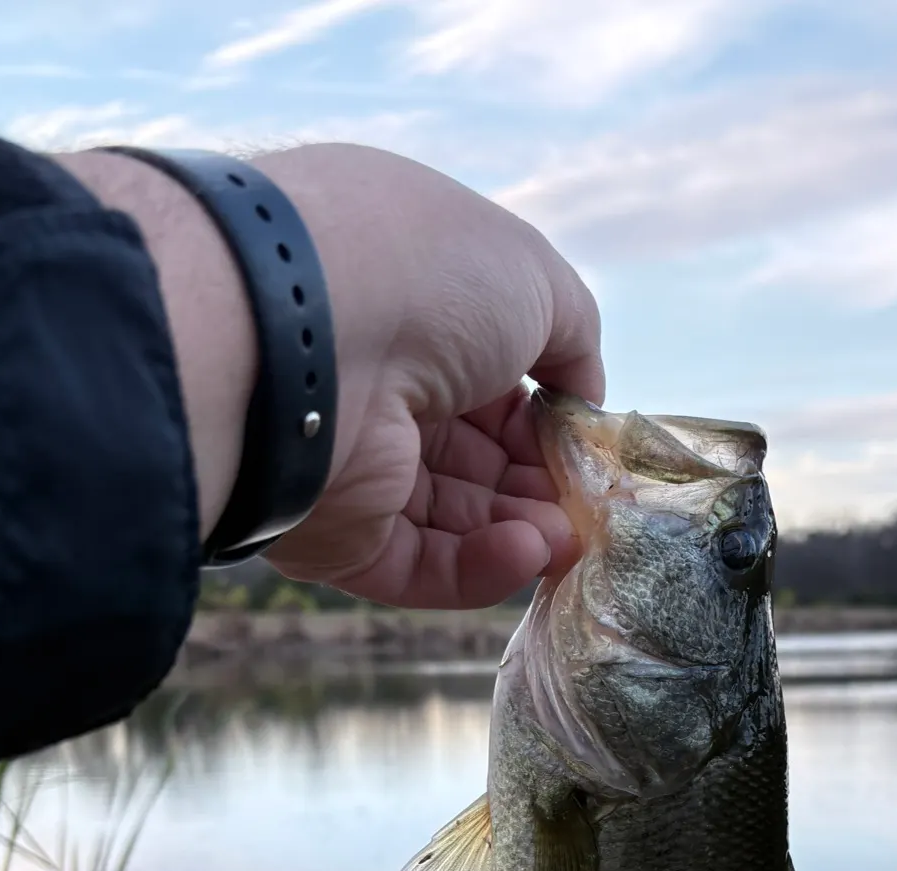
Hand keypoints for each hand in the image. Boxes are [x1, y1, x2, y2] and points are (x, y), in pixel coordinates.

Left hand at [61, 143, 599, 609]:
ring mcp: (354, 468)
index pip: (491, 383)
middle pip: (480, 459)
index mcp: (409, 315)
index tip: (589, 445)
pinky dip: (483, 567)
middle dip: (543, 485)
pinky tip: (528, 550)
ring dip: (526, 529)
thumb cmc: (424, 281)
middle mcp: (377, 388)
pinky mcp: (338, 539)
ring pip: (458, 519)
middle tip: (591, 505)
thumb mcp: (531, 278)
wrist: (305, 341)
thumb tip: (581, 401)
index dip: (547, 418)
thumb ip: (574, 336)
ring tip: (567, 536)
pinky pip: (422, 566)